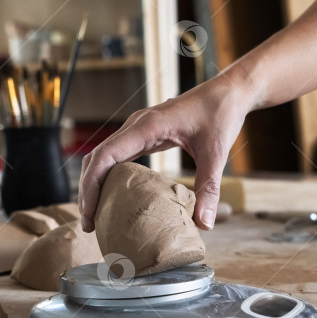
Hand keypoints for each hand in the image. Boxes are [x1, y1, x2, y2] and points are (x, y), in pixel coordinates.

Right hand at [79, 73, 253, 231]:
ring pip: (103, 156)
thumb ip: (208, 188)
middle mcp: (136, 125)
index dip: (91, 184)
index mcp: (147, 126)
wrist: (228, 92)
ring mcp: (138, 129)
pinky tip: (114, 197)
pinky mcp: (144, 134)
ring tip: (96, 215)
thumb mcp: (216, 153)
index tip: (89, 212)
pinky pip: (117, 155)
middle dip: (87, 190)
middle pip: (96, 158)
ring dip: (95, 183)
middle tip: (88, 224)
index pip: (105, 155)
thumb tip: (204, 226)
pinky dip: (109, 176)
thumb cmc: (221, 114)